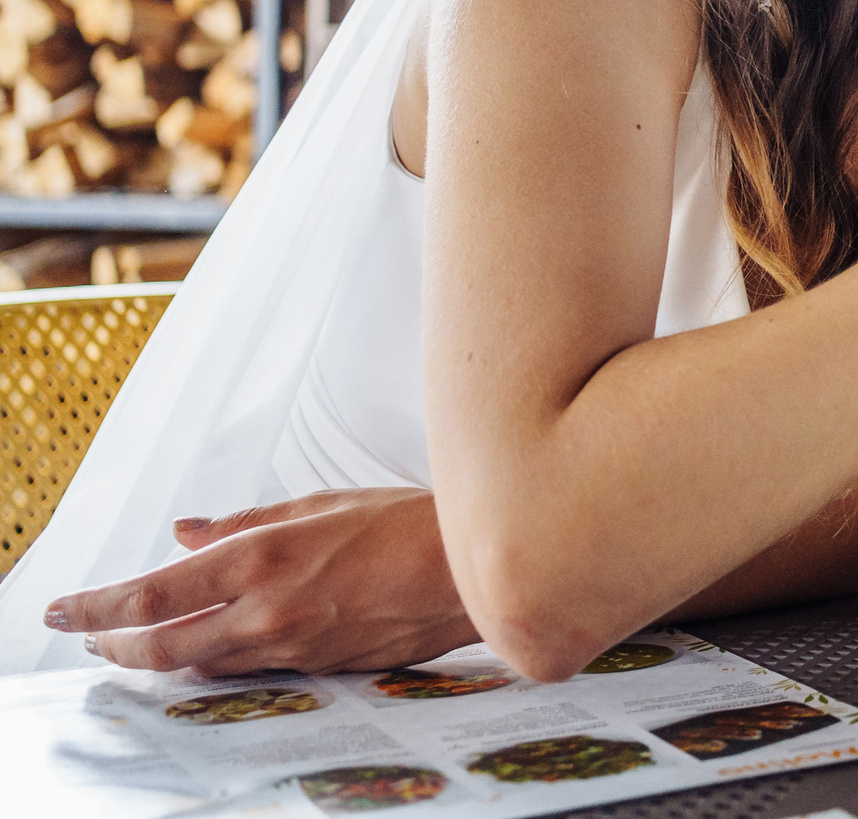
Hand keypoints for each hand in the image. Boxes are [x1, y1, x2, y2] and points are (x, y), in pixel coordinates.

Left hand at [44, 488, 476, 674]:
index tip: (61, 611)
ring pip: (199, 666)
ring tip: (136, 647)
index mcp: (262, 558)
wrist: (476, 573)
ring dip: (159, 659)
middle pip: (161, 648)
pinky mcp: (317, 669)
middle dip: (114, 647)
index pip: (150, 595)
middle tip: (89, 641)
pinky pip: (246, 672)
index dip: (95, 608)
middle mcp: (266, 611)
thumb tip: (186, 534)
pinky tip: (205, 653)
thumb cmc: (410, 522)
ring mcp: (291, 647)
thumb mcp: (323, 504)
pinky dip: (212, 664)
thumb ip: (247, 522)